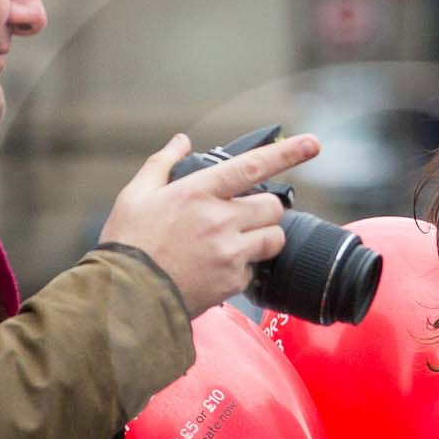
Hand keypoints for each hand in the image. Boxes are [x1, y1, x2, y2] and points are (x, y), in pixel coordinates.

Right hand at [99, 132, 320, 317]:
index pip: (252, 166)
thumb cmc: (127, 243)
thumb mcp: (135, 195)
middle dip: (264, 208)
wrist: (125, 298)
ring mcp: (229, 252)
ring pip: (273, 237)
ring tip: (234, 242)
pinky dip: (243, 267)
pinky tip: (216, 267)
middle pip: (272, 206)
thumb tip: (181, 140)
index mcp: (197, 192)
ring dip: (262, 237)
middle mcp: (219, 219)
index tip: (312, 144)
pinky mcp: (233, 281)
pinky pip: (255, 268)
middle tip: (243, 215)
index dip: (287, 153)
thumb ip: (162, 163)